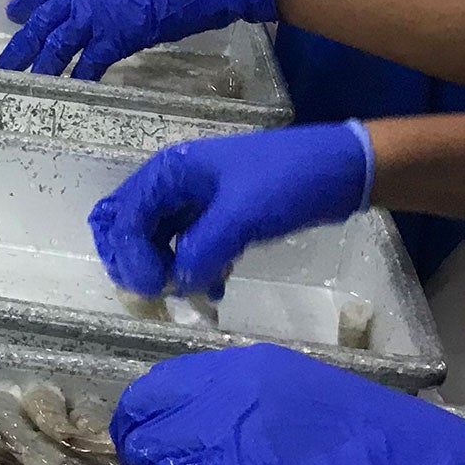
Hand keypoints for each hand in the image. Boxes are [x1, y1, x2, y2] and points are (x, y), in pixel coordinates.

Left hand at [0, 0, 295, 78]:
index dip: (29, 3)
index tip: (13, 14)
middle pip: (44, 22)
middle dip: (24, 43)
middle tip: (5, 62)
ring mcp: (95, 17)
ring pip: (58, 45)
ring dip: (41, 65)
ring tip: (22, 81)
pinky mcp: (114, 40)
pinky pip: (89, 64)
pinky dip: (78, 79)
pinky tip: (67, 92)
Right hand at [90, 121, 371, 297]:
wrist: (340, 169)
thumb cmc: (289, 180)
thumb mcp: (244, 214)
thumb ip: (202, 249)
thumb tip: (176, 284)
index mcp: (169, 172)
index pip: (123, 219)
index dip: (130, 258)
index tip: (156, 290)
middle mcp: (172, 184)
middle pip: (124, 225)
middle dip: (132, 262)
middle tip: (157, 294)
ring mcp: (192, 200)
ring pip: (153, 239)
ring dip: (161, 269)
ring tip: (188, 295)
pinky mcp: (213, 216)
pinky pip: (183, 246)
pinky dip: (187, 268)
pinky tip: (213, 289)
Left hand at [114, 345, 464, 464]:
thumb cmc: (379, 445)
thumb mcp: (303, 401)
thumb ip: (249, 405)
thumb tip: (205, 432)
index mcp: (247, 365)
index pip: (161, 384)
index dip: (150, 420)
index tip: (156, 449)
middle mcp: (229, 385)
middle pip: (143, 412)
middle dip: (140, 448)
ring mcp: (228, 425)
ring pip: (149, 449)